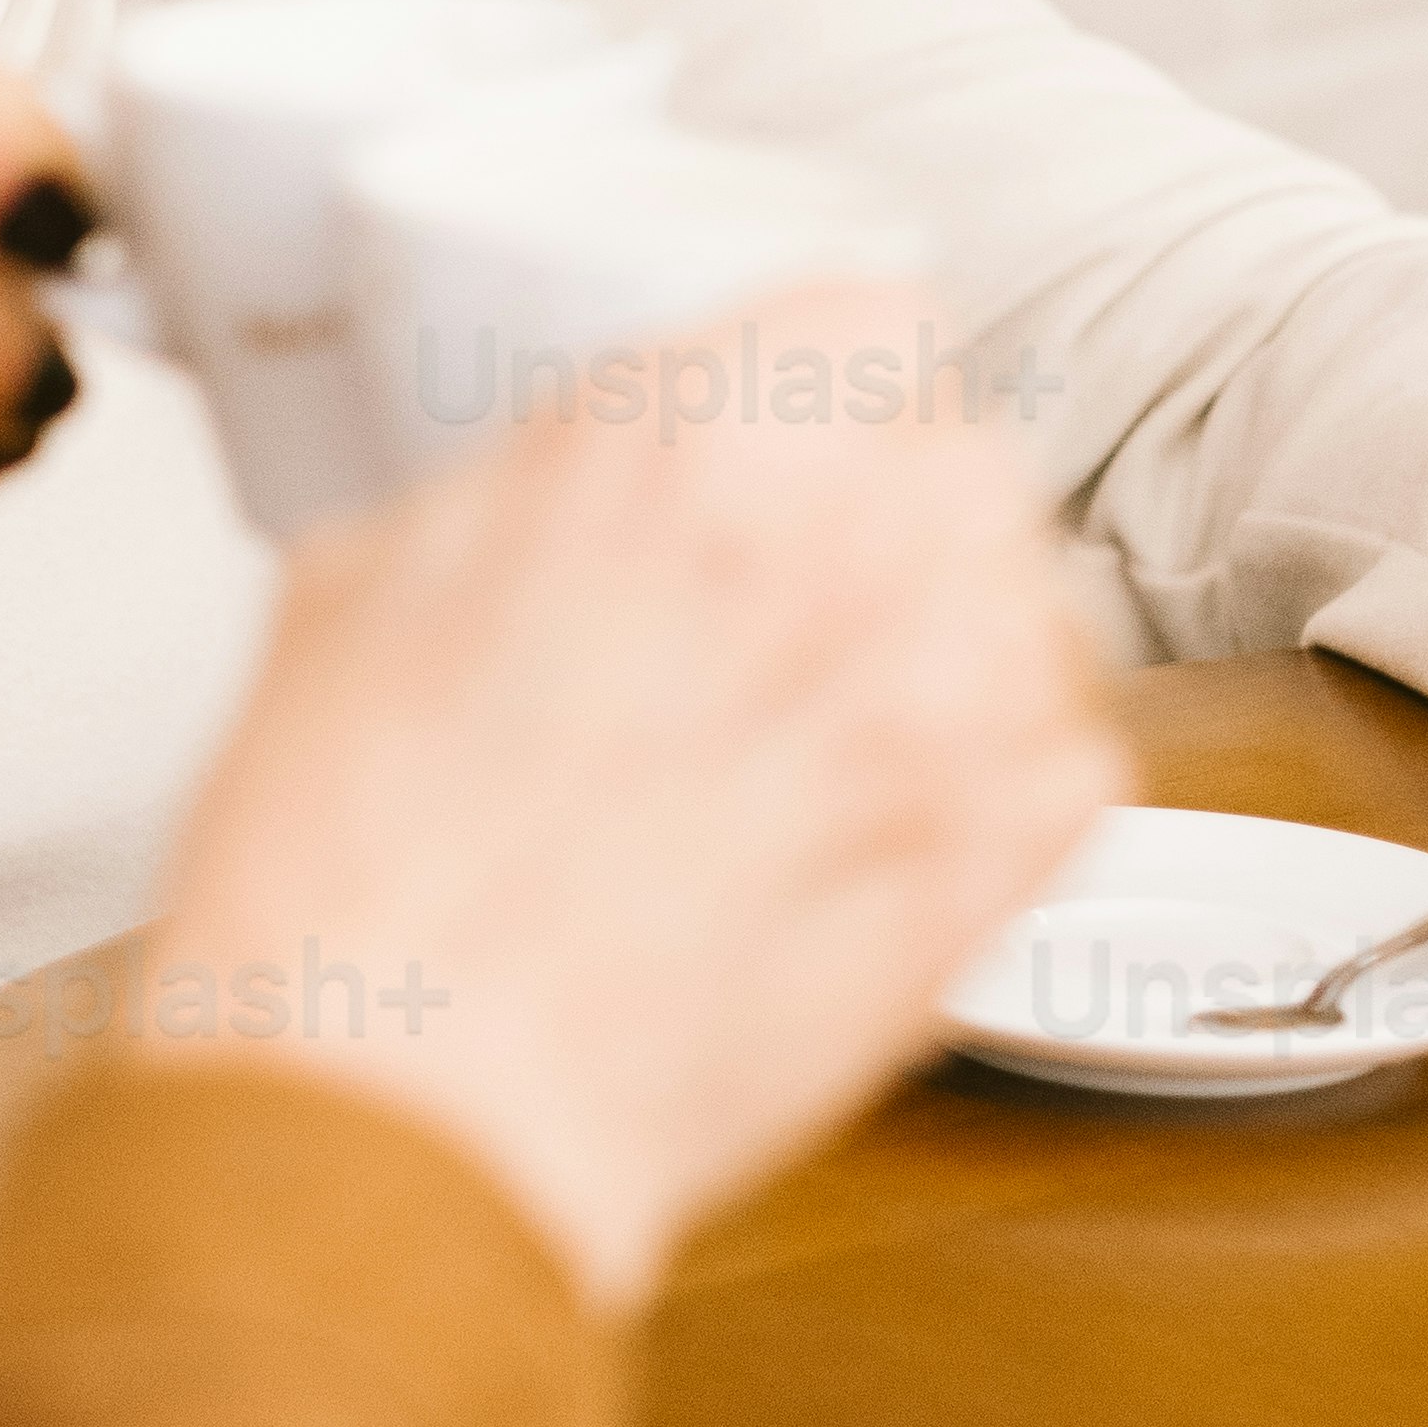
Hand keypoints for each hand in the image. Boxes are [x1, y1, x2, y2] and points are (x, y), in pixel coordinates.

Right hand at [125, 285, 1122, 1309]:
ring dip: (959, 650)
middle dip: (893, 523)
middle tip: (800, 613)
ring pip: (1040, 606)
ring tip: (838, 740)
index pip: (864, 318)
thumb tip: (554, 496)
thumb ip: (510, 500)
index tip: (793, 450)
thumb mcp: (358, 591)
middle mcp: (840, 536)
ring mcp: (938, 699)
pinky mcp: (990, 862)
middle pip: (969, 458)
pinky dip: (1008, 787)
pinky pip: (1077, 763)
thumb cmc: (350, 888)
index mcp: (677, 436)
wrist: (402, 1108)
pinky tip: (892, 834)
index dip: (820, 395)